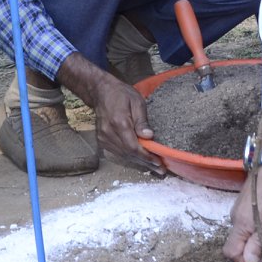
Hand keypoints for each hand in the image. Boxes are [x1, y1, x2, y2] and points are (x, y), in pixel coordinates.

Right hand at [58, 55, 163, 171]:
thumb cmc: (121, 94)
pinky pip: (116, 153)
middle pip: (128, 154)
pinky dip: (129, 158)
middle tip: (161, 169)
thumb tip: (149, 136)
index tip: (158, 162)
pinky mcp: (101, 140)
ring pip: (122, 155)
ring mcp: (103, 138)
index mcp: (119, 122)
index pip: (133, 146)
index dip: (146, 156)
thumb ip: (142, 120)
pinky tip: (140, 160)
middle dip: (145, 162)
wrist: (100, 92)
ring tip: (154, 167)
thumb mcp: (137, 102)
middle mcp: (109, 133)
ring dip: (139, 162)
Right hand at [224, 163, 261, 261]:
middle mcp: (237, 219)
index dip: (244, 259)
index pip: (231, 252)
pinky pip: (257, 220)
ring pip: (254, 231)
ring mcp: (242, 211)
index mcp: (240, 225)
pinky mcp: (249, 205)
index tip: (260, 258)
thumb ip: (258, 243)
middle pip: (245, 243)